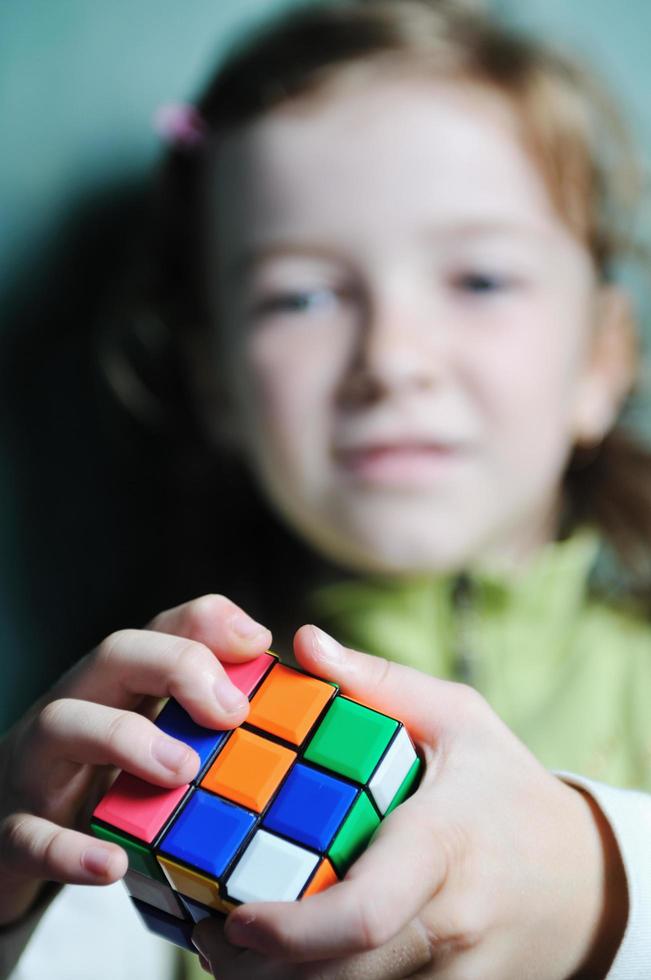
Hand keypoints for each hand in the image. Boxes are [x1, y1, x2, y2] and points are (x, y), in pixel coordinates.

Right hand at [0, 595, 270, 925]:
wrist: (12, 840)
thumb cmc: (105, 779)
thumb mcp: (160, 735)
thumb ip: (217, 705)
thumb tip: (279, 659)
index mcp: (122, 682)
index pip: (164, 626)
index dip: (210, 625)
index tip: (259, 645)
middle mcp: (80, 705)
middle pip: (117, 652)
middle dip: (178, 666)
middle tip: (231, 712)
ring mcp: (41, 764)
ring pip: (62, 722)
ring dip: (126, 740)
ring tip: (183, 771)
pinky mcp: (14, 830)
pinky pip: (29, 833)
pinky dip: (69, 848)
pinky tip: (111, 863)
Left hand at [193, 626, 627, 979]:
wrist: (582, 878)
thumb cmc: (506, 788)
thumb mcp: (457, 717)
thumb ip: (377, 682)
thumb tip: (306, 643)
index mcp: (443, 844)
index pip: (366, 912)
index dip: (293, 930)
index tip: (237, 918)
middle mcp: (448, 921)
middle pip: (339, 977)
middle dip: (260, 970)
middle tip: (211, 932)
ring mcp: (451, 974)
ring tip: (233, 946)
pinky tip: (287, 962)